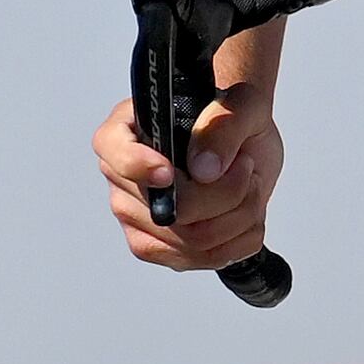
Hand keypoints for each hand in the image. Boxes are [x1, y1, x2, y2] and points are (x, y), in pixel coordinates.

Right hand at [99, 83, 278, 270]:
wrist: (243, 147)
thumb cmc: (231, 119)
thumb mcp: (242, 105)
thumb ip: (223, 125)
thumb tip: (204, 168)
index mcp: (125, 132)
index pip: (115, 153)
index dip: (139, 166)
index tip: (170, 171)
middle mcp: (122, 180)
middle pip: (172, 210)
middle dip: (227, 193)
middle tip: (246, 166)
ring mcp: (137, 219)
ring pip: (194, 240)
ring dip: (240, 215)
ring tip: (249, 186)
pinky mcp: (161, 248)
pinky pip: (206, 258)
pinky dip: (241, 239)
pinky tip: (245, 212)